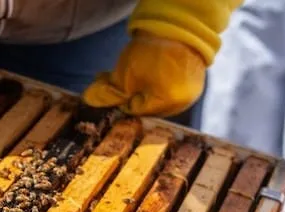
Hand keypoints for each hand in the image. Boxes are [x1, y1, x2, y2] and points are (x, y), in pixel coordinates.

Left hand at [83, 31, 205, 116]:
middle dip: (134, 96)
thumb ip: (109, 92)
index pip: (135, 111)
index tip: (118, 85)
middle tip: (126, 80)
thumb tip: (90, 100)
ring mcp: (190, 97)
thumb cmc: (149, 50)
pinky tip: (153, 75)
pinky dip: (160, 87)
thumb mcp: (124, 73)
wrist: (176, 27)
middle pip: (148, 109)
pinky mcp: (194, 88)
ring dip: (146, 92)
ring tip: (141, 76)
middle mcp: (180, 104)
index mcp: (165, 102)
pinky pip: (172, 95)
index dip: (123, 98)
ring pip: (159, 103)